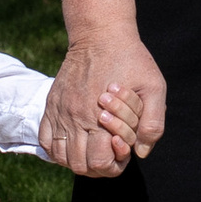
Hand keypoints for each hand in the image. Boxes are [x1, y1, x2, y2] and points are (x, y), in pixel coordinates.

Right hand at [40, 30, 167, 175]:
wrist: (100, 34)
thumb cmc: (132, 60)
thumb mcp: (154, 87)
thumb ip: (153, 124)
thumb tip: (141, 153)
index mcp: (100, 116)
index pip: (100, 163)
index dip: (115, 164)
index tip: (123, 149)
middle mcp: (75, 117)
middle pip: (80, 166)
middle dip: (99, 166)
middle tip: (110, 151)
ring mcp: (59, 111)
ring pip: (61, 157)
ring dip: (78, 160)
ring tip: (93, 148)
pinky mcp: (51, 104)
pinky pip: (46, 141)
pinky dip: (58, 150)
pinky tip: (74, 142)